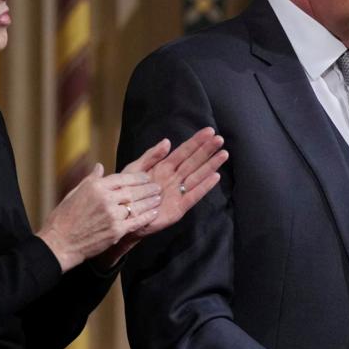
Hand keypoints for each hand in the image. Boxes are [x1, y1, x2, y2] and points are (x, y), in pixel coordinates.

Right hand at [36, 163, 162, 270]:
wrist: (60, 243)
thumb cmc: (64, 218)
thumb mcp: (74, 193)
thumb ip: (90, 179)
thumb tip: (99, 166)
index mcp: (96, 186)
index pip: (123, 178)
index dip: (137, 178)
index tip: (146, 177)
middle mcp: (106, 198)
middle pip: (133, 190)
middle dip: (148, 188)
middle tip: (157, 187)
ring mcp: (112, 215)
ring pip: (137, 205)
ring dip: (150, 201)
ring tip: (158, 198)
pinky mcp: (116, 230)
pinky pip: (137, 221)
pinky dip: (147, 216)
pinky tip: (154, 213)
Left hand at [93, 129, 227, 267]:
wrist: (124, 217)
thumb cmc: (128, 192)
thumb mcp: (135, 170)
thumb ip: (151, 156)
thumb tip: (167, 141)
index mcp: (164, 167)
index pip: (183, 152)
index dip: (196, 142)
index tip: (209, 131)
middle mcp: (175, 178)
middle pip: (194, 162)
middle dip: (207, 150)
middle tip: (220, 139)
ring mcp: (178, 192)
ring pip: (197, 176)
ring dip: (210, 165)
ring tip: (223, 154)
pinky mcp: (179, 207)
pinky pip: (194, 195)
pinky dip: (204, 187)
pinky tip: (215, 177)